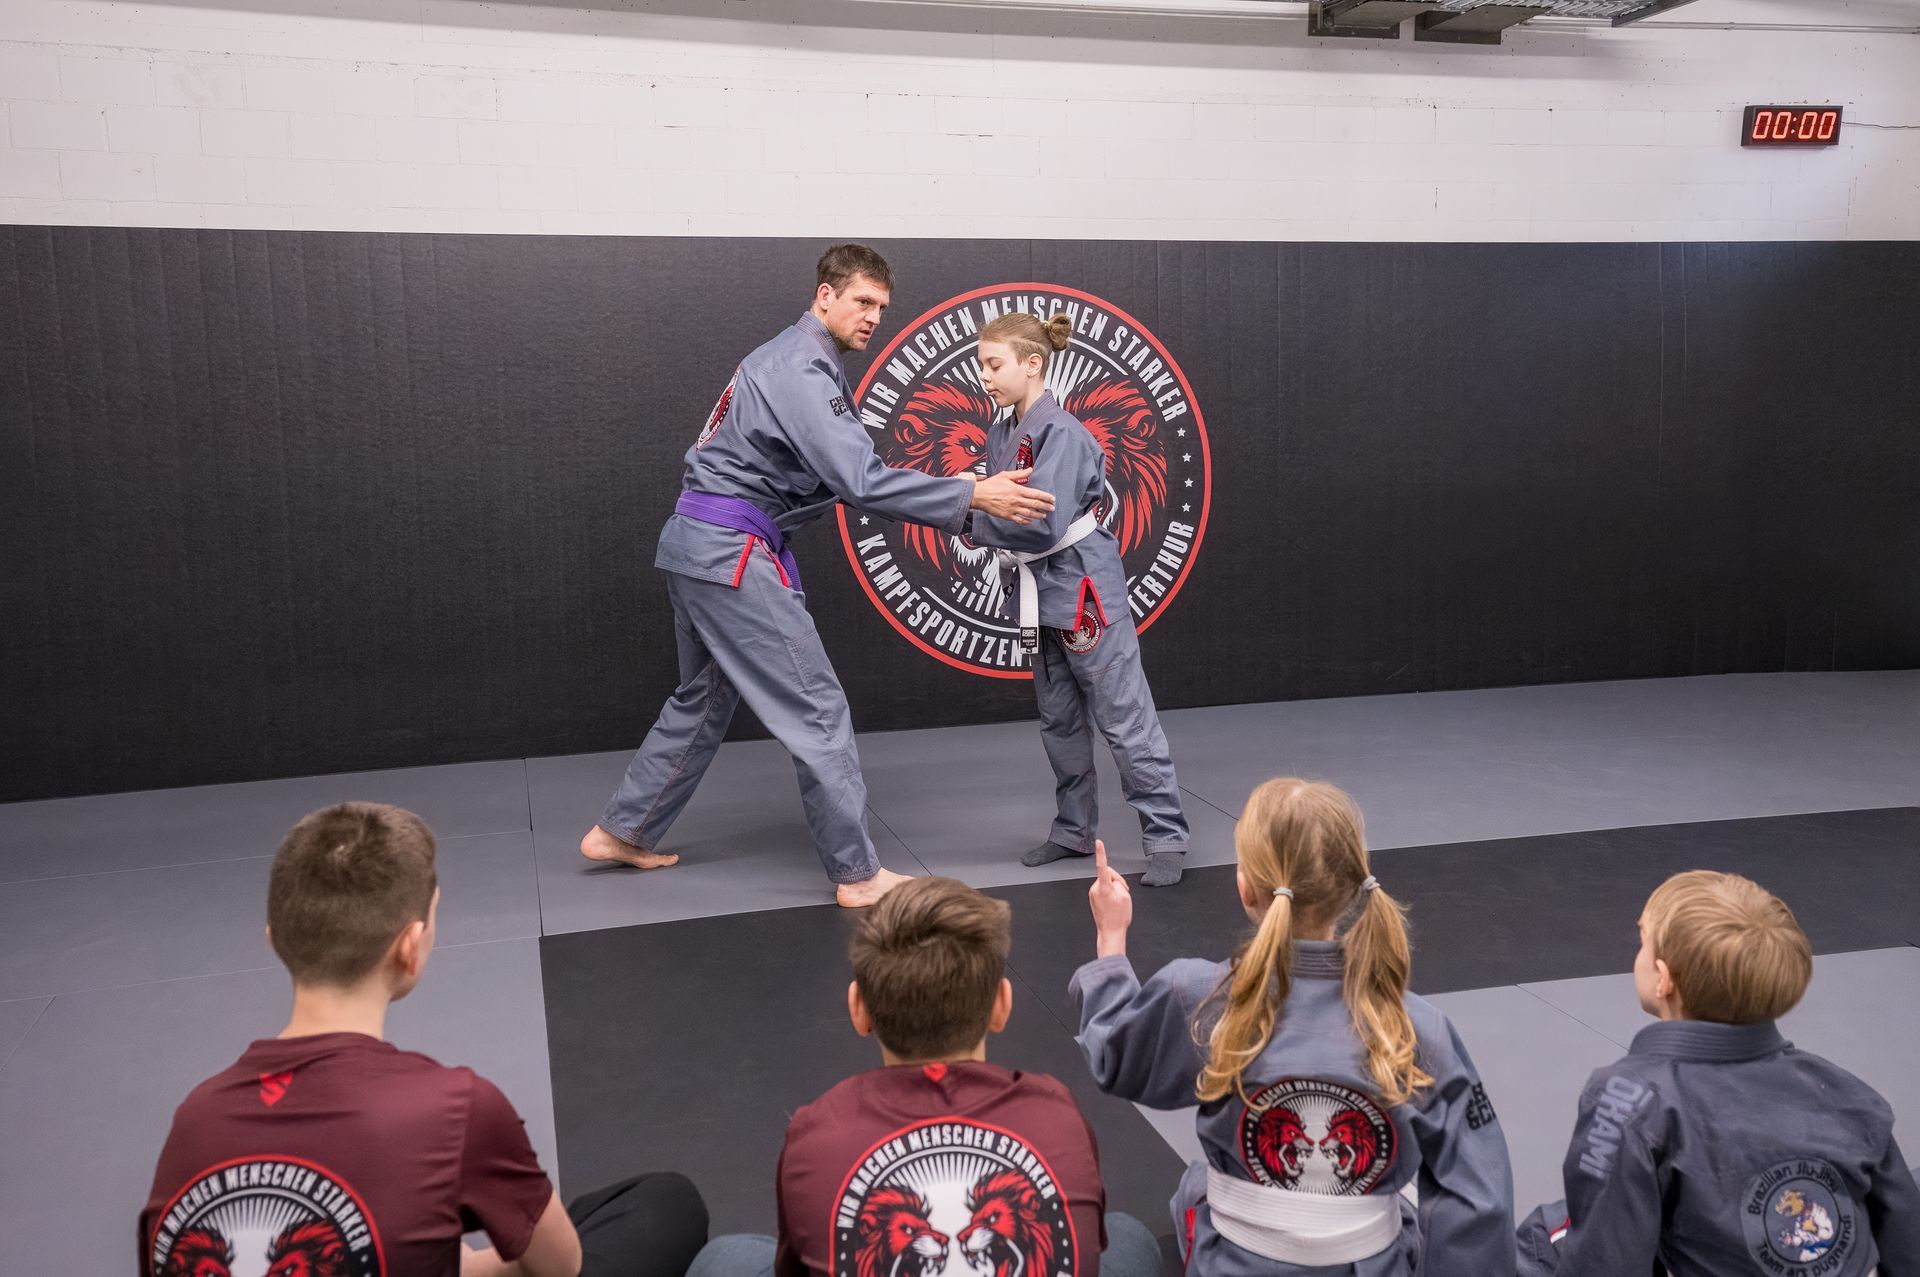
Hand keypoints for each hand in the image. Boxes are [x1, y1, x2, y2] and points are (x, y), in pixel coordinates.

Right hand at [971, 470, 1055, 524]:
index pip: (1035, 494)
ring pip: (1029, 514)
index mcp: (1017, 490)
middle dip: (1045, 507)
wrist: (979, 495)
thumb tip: (1030, 469)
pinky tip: (1031, 521)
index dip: (1046, 497)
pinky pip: (1019, 520)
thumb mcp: (1005, 475)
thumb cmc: (991, 485)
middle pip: (1035, 504)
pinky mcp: (1006, 516)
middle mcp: (1016, 500)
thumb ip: (1019, 474)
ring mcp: (1012, 509)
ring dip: (1038, 515)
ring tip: (1044, 515)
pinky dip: (1026, 522)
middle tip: (1052, 508)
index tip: (1052, 499)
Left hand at [1089, 840, 1131, 957]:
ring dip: (1114, 888)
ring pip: (1106, 882)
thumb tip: (1113, 881)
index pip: (1102, 866)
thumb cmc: (1119, 917)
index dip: (1101, 853)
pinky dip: (1110, 892)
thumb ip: (1119, 883)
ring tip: (1119, 900)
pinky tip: (1113, 903)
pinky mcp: (1092, 897)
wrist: (1110, 932)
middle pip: (1109, 874)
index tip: (1099, 843)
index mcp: (1104, 887)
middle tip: (1125, 892)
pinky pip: (1103, 889)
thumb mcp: (1125, 897)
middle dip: (1118, 881)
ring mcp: (1093, 893)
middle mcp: (1095, 889)